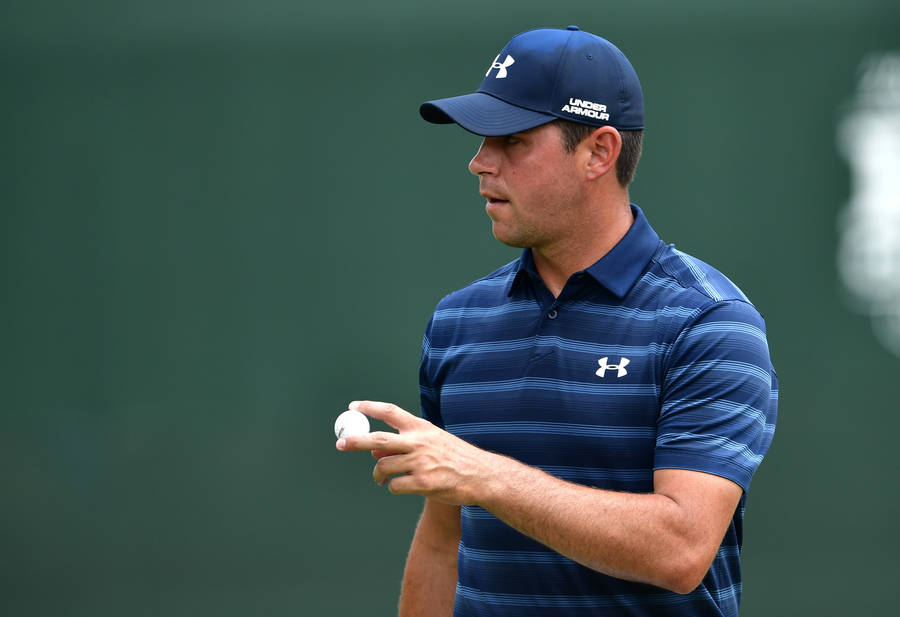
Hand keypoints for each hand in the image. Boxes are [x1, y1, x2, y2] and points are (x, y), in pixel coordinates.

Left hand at [335, 400, 496, 504]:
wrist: (481, 476)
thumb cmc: (455, 458)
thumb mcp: (432, 443)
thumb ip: (404, 444)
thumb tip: (375, 452)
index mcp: (421, 428)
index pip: (390, 412)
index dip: (370, 407)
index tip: (353, 407)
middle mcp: (419, 442)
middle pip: (378, 439)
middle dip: (355, 441)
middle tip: (341, 443)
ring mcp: (420, 463)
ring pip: (383, 467)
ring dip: (378, 474)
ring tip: (381, 478)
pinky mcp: (422, 483)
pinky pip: (394, 486)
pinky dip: (393, 487)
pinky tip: (405, 487)